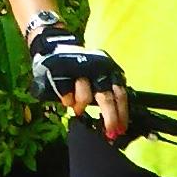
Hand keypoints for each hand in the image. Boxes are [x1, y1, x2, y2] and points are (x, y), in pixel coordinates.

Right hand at [28, 23, 128, 137]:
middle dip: (109, 117)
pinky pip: (67, 94)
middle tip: (109, 131)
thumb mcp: (98, 76)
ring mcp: (79, 69)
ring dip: (81, 106)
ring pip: (85, 97)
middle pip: (106, 98)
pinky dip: (67, 100)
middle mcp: (97, 68)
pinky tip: (67, 99)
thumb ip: (107, 93)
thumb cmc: (80, 68)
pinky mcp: (62, 71)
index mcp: (109, 70)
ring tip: (78, 109)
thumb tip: (116, 121)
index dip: (122, 113)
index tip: (121, 129)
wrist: (55, 45)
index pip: (120, 94)